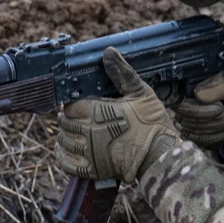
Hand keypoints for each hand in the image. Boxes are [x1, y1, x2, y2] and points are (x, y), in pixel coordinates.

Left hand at [56, 47, 178, 182]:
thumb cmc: (152, 124)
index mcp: (96, 111)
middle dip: (71, 119)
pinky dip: (63, 155)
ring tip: (76, 133)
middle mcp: (87, 132)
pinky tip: (68, 149)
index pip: (70, 105)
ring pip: (63, 141)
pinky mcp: (90, 170)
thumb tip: (109, 52)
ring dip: (67, 136)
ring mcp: (87, 152)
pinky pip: (65, 163)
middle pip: (64, 122)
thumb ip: (122, 73)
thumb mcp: (141, 93)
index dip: (75, 104)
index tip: (83, 105)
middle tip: (81, 118)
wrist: (161, 157)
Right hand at [174, 70, 223, 153]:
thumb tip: (197, 94)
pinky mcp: (193, 135)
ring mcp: (186, 121)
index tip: (220, 108)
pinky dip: (214, 138)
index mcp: (191, 87)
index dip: (199, 109)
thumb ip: (219, 85)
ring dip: (216, 128)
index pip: (180, 102)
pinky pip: (197, 141)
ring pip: (192, 131)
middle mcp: (184, 103)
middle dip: (212, 119)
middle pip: (186, 118)